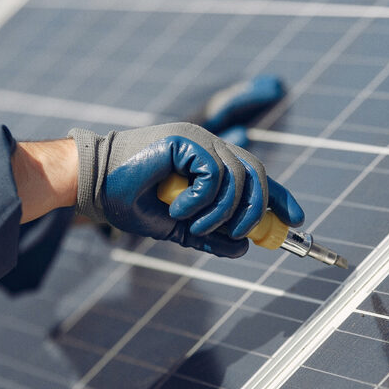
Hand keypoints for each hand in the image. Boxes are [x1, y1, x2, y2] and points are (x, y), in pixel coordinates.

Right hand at [67, 122, 302, 257]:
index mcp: (210, 162)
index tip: (297, 221)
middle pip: (257, 176)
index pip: (256, 177)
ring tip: (194, 226)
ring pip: (239, 180)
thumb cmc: (128, 200)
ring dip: (221, 213)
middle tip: (240, 235)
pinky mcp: (186, 140)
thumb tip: (243, 248)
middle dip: (257, 212)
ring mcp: (199, 140)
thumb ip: (208, 235)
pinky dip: (202, 200)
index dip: (280, 198)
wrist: (92, 184)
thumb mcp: (177, 227)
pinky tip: (179, 209)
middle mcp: (209, 147)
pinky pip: (215, 175)